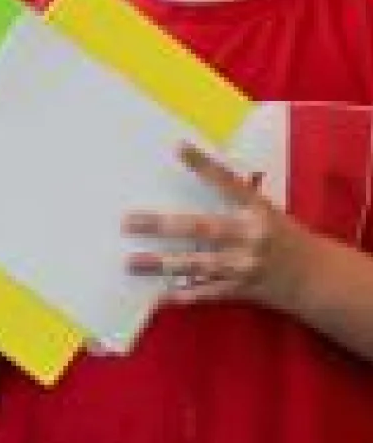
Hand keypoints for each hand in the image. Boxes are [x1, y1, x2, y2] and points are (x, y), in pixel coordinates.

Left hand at [123, 142, 319, 313]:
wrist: (314, 277)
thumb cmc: (279, 235)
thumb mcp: (263, 209)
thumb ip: (231, 196)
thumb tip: (188, 171)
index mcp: (256, 209)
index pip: (227, 182)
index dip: (203, 165)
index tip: (178, 147)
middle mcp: (250, 235)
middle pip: (201, 228)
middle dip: (162, 226)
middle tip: (127, 222)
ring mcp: (244, 265)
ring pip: (196, 264)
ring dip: (162, 264)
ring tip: (130, 262)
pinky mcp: (241, 290)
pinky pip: (205, 293)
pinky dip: (181, 294)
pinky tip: (156, 295)